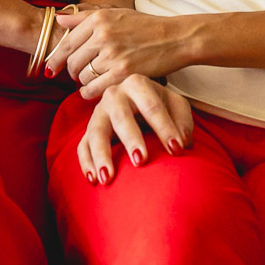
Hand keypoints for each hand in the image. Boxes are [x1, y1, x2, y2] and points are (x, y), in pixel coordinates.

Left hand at [45, 8, 188, 98]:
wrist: (174, 38)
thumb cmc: (144, 26)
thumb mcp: (114, 13)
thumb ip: (84, 17)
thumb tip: (58, 19)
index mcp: (99, 19)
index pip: (66, 42)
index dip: (56, 58)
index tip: (51, 68)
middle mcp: (103, 35)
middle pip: (72, 62)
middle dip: (71, 72)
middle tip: (77, 75)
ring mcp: (113, 55)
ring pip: (83, 77)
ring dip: (84, 83)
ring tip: (92, 81)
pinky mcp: (123, 73)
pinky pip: (95, 89)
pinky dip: (91, 93)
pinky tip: (95, 91)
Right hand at [77, 75, 193, 183]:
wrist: (138, 103)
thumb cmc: (159, 106)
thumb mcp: (176, 106)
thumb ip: (182, 121)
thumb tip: (182, 142)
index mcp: (137, 84)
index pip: (152, 106)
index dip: (165, 128)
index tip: (177, 150)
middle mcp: (114, 95)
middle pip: (121, 117)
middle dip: (131, 139)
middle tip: (141, 161)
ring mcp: (98, 112)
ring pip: (96, 131)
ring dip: (101, 154)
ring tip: (108, 177)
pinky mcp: (89, 130)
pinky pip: (82, 146)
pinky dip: (86, 162)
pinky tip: (94, 180)